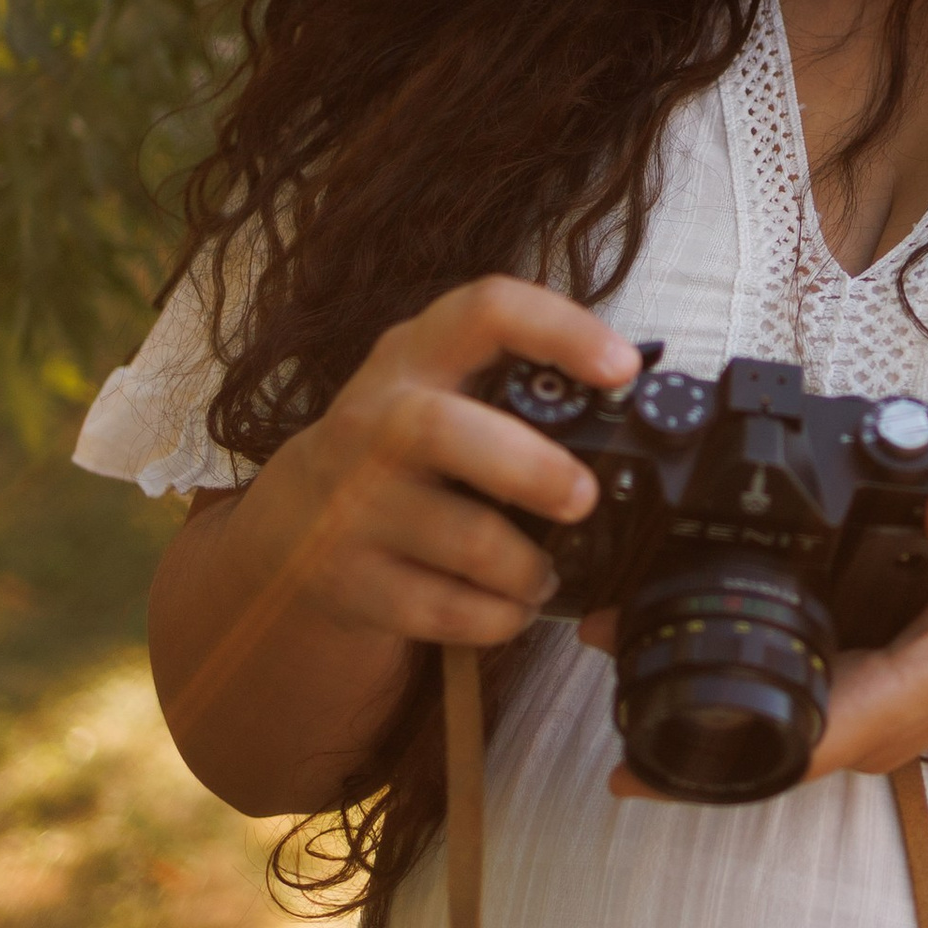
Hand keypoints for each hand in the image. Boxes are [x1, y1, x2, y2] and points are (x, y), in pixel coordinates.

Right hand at [227, 276, 640, 658]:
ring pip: (460, 537)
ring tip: (546, 573)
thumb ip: (514, 388)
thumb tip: (639, 408)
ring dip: (526, 565)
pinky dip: (495, 617)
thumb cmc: (399, 452)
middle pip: (440, 430)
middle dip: (530, 468)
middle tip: (583, 498)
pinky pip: (441, 609)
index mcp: (413, 358)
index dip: (560, 330)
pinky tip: (510, 608)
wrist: (288, 529)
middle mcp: (371, 422)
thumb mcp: (438, 392)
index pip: (484, 310)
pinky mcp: (347, 579)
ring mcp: (351, 505)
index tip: (623, 368)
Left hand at [607, 482, 927, 798]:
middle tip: (589, 650)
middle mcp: (864, 726)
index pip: (786, 751)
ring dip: (686, 701)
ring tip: (606, 640)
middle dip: (666, 721)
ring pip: (757, 730)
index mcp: (892, 705)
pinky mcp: (858, 695)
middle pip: (749, 746)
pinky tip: (677, 640)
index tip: (628, 765)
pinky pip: (779, 705)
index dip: (702, 766)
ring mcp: (858, 717)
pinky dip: (726, 683)